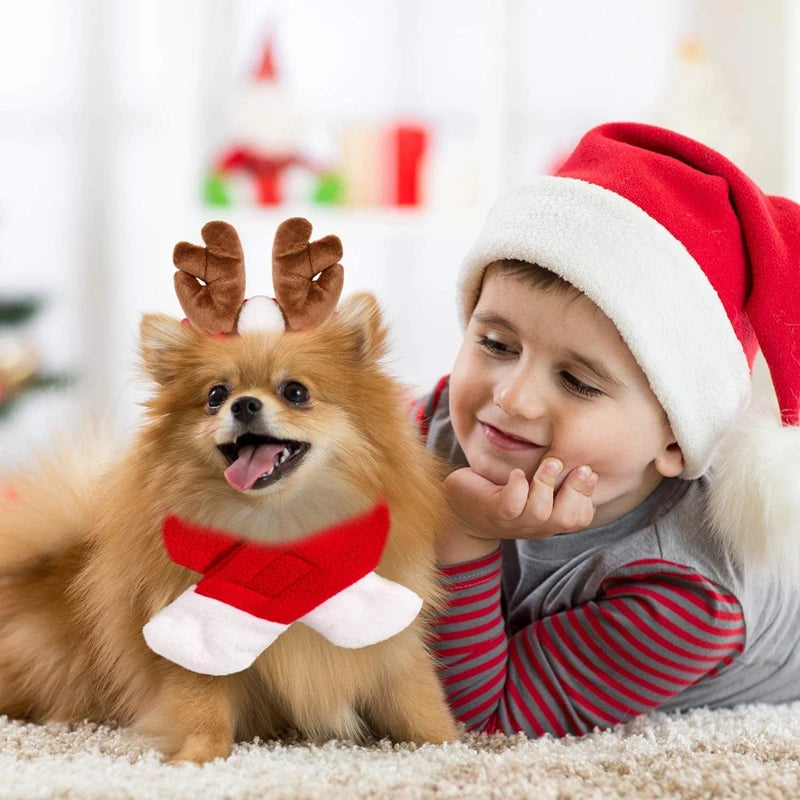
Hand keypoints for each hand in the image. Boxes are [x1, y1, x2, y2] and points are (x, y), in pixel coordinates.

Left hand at [436, 459, 597, 565]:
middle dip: (577, 493)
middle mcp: (533, 524)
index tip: (590, 472)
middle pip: (566, 519)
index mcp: (547, 518)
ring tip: (550, 462)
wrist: (458, 507)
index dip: (588, 498)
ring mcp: (512, 521)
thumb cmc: (499, 490)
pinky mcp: (492, 511)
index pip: (579, 518)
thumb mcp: (530, 485)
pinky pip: (510, 505)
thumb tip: (577, 448)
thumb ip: (551, 476)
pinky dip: (517, 488)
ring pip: (539, 512)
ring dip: (547, 484)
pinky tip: (517, 473)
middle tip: (581, 468)